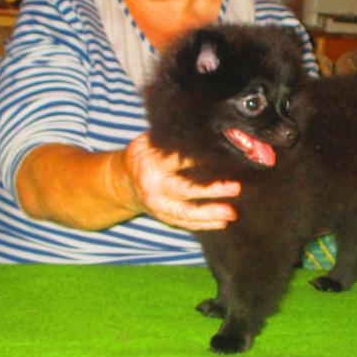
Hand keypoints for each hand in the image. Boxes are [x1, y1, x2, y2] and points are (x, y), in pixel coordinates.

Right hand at [121, 132, 239, 230]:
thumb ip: (171, 140)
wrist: (121, 182)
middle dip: (210, 190)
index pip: (177, 162)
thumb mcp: (150, 141)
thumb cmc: (142, 156)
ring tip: (231, 213)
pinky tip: (222, 222)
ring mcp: (157, 206)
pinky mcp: (163, 217)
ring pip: (184, 213)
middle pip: (183, 190)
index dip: (199, 159)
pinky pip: (184, 223)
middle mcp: (153, 187)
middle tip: (235, 187)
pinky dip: (203, 224)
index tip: (222, 157)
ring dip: (209, 214)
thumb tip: (204, 132)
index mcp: (151, 164)